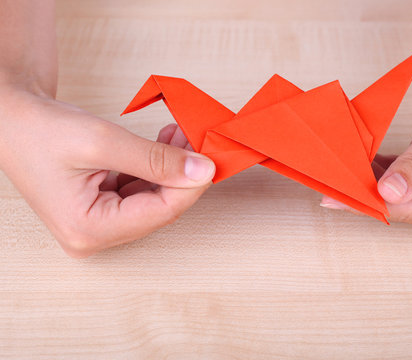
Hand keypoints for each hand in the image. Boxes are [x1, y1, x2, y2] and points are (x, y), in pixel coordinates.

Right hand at [0, 89, 214, 256]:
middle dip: (183, 175)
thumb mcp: (103, 142)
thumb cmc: (40, 131)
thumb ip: (156, 159)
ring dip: (172, 168)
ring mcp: (99, 223)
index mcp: (88, 229)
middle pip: (159, 209)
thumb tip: (201, 170)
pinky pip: (141, 191)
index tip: (211, 159)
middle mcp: (94, 235)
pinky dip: (157, 168)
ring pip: (154, 199)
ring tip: (183, 135)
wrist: (10, 120)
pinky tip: (168, 143)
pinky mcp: (103, 208)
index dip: (191, 186)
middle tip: (200, 142)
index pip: (159, 213)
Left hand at [321, 60, 411, 223]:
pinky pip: (394, 180)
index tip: (339, 198)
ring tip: (336, 173)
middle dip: (366, 195)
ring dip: (367, 184)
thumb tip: (389, 193)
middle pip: (401, 206)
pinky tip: (354, 164)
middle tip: (330, 186)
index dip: (374, 204)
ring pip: (394, 195)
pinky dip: (374, 172)